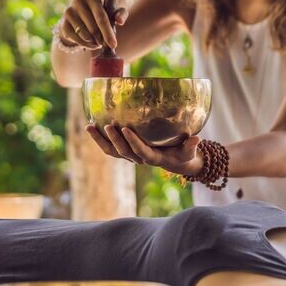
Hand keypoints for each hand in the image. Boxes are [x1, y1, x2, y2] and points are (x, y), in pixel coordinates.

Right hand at [55, 0, 127, 50]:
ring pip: (84, 35)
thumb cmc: (99, 15)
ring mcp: (68, 12)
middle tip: (104, 43)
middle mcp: (78, 1)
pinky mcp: (63, 24)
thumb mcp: (112, 13)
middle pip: (93, 28)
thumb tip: (120, 21)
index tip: (113, 45)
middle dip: (101, 39)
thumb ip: (121, 14)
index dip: (108, 32)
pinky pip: (76, 39)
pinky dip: (84, 45)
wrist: (79, 20)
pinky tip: (89, 43)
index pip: (101, 17)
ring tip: (96, 41)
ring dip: (93, 42)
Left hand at [87, 125, 203, 176]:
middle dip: (114, 139)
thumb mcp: (188, 151)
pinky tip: (91, 125)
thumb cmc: (182, 154)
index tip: (125, 129)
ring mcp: (130, 155)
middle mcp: (138, 158)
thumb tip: (196, 138)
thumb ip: (191, 146)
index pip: (141, 152)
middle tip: (108, 125)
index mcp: (153, 158)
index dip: (133, 142)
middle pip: (122, 151)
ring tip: (89, 126)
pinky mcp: (125, 150)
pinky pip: (109, 147)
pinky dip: (99, 138)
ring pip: (111, 150)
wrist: (175, 161)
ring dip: (100, 139)